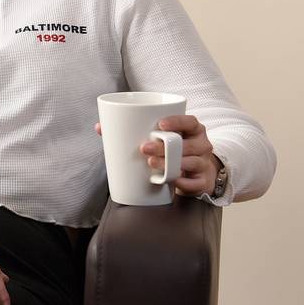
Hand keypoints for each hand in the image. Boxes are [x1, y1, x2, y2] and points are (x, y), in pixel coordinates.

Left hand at [95, 116, 218, 196]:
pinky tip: (174, 181)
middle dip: (165, 147)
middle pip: (187, 144)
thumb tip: (101, 127)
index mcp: (192, 131)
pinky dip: (185, 182)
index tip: (160, 125)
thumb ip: (132, 132)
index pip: (190, 121)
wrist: (194, 174)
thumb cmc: (171, 152)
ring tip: (151, 164)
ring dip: (171, 164)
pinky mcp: (202, 181)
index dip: (177, 121)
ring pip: (191, 162)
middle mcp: (201, 145)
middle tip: (144, 148)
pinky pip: (196, 183)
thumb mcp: (159, 139)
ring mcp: (203, 163)